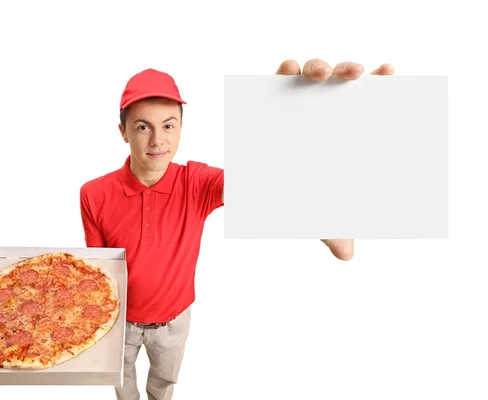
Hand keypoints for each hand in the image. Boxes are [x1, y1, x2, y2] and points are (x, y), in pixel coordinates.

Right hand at [275, 58, 394, 260]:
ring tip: (320, 75)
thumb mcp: (314, 213)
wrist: (252, 194)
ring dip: (320, 65)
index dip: (380, 84)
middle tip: (354, 74)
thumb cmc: (292, 197)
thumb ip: (332, 228)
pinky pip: (279, 78)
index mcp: (341, 132)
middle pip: (341, 82)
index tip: (389, 72)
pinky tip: (289, 69)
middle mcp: (323, 112)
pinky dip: (285, 69)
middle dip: (350, 69)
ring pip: (313, 73)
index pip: (365, 102)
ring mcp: (298, 103)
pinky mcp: (271, 101)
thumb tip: (346, 255)